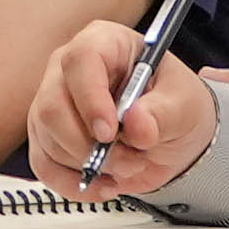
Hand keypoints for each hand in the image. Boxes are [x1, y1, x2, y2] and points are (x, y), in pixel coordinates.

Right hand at [26, 14, 221, 198]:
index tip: (110, 132)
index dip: (91, 97)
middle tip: (130, 160)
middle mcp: (68, 69)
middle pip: (53, 106)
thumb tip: (137, 125)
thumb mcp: (183, 103)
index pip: (81, 60)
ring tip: (130, 166)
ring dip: (90, 165)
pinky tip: (104, 185)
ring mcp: (51, 103)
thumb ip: (163, 113)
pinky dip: (74, 184)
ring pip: (48, 139)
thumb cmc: (173, 103)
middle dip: (91, 145)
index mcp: (104, 43)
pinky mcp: (47, 137)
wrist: (169, 134)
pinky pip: (45, 165)